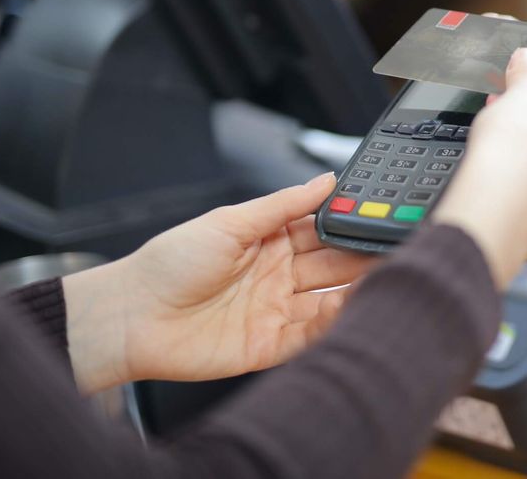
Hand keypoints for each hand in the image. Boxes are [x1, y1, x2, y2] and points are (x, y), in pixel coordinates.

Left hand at [63, 175, 371, 393]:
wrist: (132, 317)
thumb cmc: (169, 263)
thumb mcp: (230, 221)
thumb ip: (283, 204)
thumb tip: (326, 180)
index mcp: (270, 241)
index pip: (322, 229)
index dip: (350, 222)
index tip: (379, 214)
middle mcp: (279, 275)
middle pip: (333, 264)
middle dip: (363, 255)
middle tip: (395, 246)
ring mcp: (276, 311)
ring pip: (330, 299)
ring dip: (356, 290)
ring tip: (383, 277)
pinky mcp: (270, 346)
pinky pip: (311, 335)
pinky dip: (333, 323)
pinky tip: (351, 308)